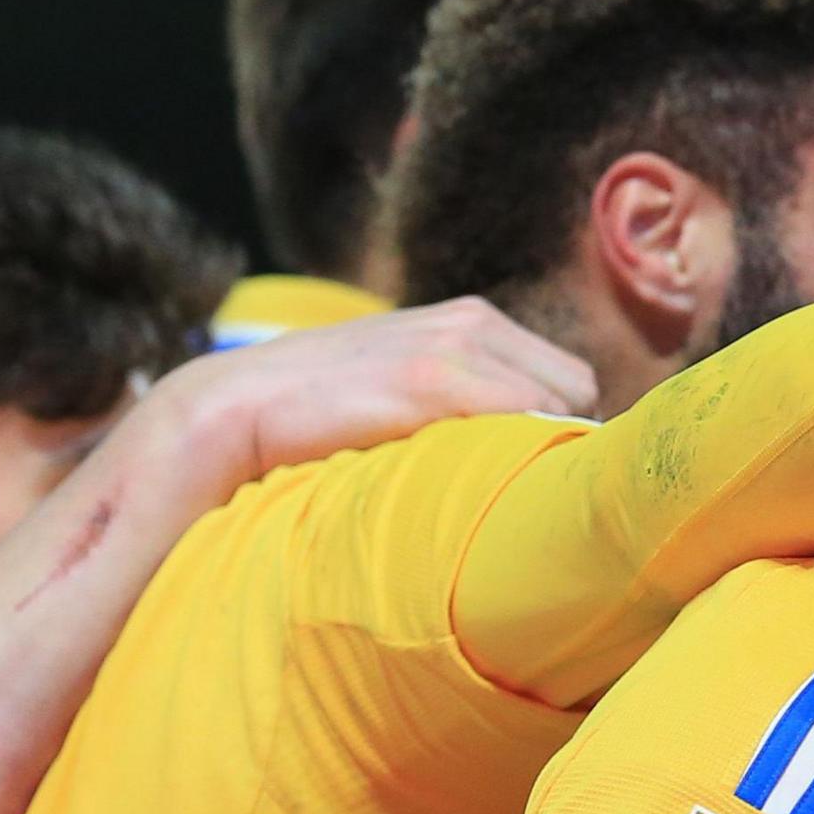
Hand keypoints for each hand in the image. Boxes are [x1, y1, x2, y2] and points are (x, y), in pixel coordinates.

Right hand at [162, 299, 600, 494]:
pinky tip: (496, 488)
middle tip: (529, 490)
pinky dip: (523, 455)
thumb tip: (527, 459)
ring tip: (508, 493)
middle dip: (563, 439)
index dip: (565, 432)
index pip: (570, 380)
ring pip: (559, 406)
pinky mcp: (432, 375)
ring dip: (544, 452)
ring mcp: (455, 343)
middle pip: (578, 392)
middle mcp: (473, 322)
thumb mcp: (404, 392)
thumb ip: (463, 405)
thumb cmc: (322, 418)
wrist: (236, 409)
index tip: (543, 477)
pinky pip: (524, 416)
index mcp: (472, 321)